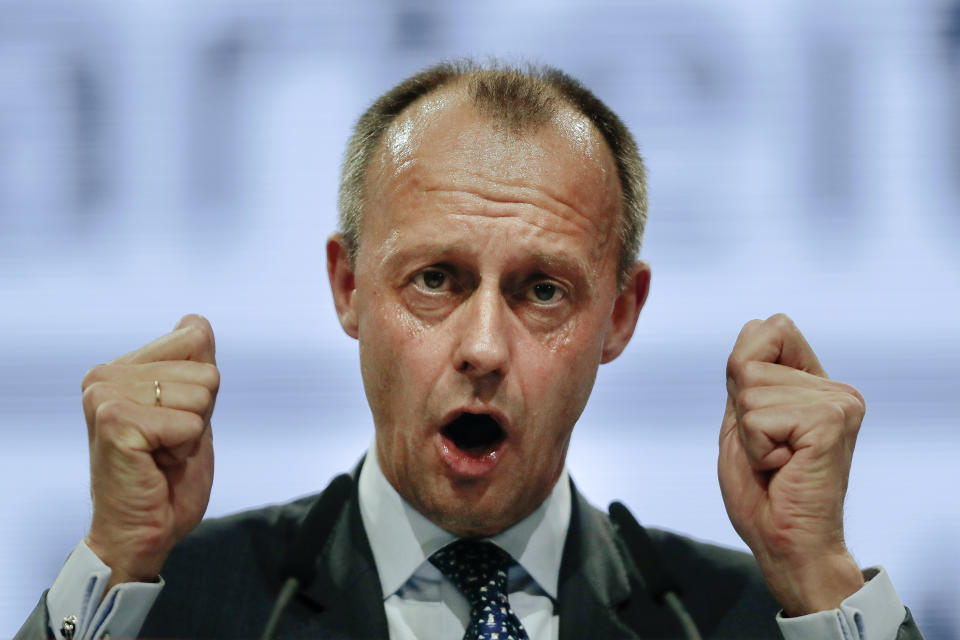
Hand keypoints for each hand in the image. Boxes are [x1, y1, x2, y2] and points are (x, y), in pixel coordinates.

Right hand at [82, 314, 218, 587]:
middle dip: (200, 414)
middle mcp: (104, 374)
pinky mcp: (114, 420)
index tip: (173, 423)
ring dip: (192, 433)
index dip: (202, 389)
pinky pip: (190, 423)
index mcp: (121, 367)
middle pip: (206, 371)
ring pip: (202, 394)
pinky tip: (156, 464)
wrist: (143, 533)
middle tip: (167, 445)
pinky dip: (184, 449)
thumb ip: (195, 365)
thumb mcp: (192, 410)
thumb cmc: (167, 477)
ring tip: (161, 455)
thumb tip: (195, 321)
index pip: (196, 337)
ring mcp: (105, 395)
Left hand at [718, 314, 864, 615]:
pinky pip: (756, 418)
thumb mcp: (743, 420)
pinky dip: (756, 449)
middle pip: (746, 360)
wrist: (784, 542)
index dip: (742, 369)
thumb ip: (748, 374)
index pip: (768, 328)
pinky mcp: (830, 421)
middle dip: (740, 411)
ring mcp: (838, 403)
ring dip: (748, 436)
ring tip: (775, 463)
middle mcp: (835, 388)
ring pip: (748, 391)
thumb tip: (756, 324)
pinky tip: (782, 469)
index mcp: (816, 384)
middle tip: (767, 451)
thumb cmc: (761, 491)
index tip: (758, 420)